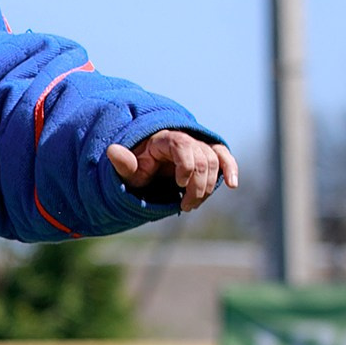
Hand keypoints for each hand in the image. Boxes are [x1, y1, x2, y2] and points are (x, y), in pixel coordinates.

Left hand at [108, 130, 239, 211]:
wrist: (148, 167)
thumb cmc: (137, 169)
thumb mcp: (128, 170)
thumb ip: (124, 163)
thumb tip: (112, 150)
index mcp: (163, 139)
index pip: (182, 145)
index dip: (186, 165)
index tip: (179, 184)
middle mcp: (184, 139)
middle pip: (202, 158)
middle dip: (197, 185)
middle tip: (185, 205)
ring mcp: (198, 146)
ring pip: (214, 162)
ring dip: (209, 186)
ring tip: (193, 204)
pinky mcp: (208, 155)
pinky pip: (224, 157)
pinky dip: (231, 169)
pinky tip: (233, 185)